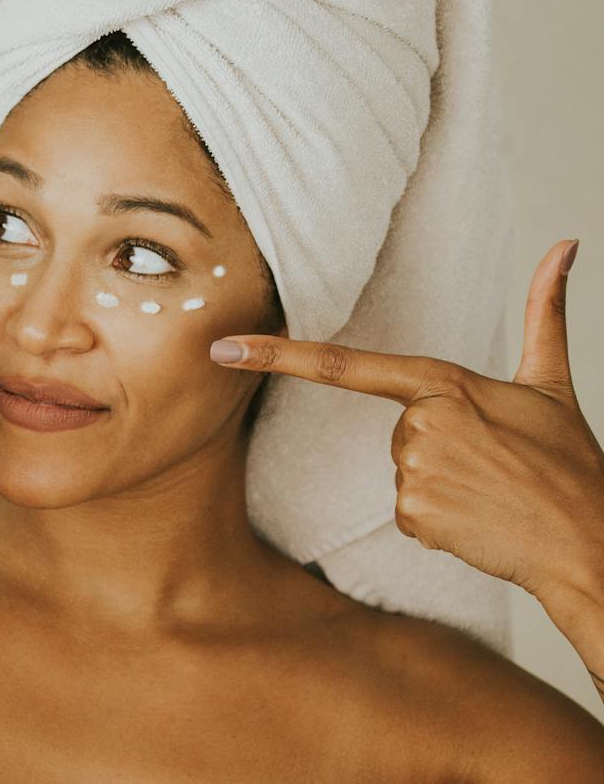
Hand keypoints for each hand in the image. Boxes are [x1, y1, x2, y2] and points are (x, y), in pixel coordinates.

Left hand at [208, 238, 603, 600]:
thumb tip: (566, 245)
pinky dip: (438, 520)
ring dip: (440, 484)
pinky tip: (478, 520)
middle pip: (396, 429)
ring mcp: (412, 470)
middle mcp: (421, 423)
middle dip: (437, 447)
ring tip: (491, 491)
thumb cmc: (570, 467)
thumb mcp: (552, 384)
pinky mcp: (412, 514)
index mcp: (446, 383)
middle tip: (493, 464)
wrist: (589, 544)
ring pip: (401, 471)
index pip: (344, 364)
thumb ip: (545, 312)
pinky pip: (406, 512)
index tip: (223, 348)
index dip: (276, 354)